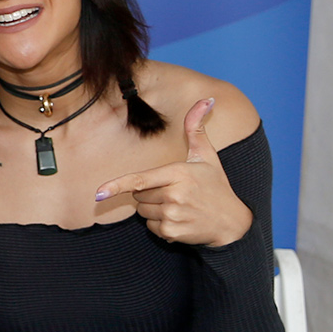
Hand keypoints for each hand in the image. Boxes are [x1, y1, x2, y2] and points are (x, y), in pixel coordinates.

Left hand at [94, 98, 251, 246]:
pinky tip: (179, 219)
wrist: (233, 222)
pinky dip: (160, 224)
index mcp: (179, 174)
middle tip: (175, 192)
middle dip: (150, 192)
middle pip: (138, 194)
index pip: (141, 180)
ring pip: (142, 211)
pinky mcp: (171, 232)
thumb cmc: (216, 185)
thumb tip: (206, 99)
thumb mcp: (207, 156)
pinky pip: (150, 226)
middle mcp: (175, 195)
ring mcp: (173, 215)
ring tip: (179, 205)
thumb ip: (197, 128)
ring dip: (153, 208)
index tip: (99, 193)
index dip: (117, 186)